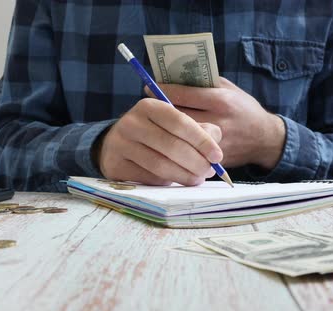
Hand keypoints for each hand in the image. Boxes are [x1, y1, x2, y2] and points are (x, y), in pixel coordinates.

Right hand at [96, 98, 222, 185]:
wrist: (116, 144)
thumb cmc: (154, 133)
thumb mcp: (173, 123)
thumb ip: (198, 129)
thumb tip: (215, 147)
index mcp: (148, 106)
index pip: (179, 122)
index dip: (201, 140)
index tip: (217, 156)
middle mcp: (131, 122)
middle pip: (171, 146)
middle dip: (195, 162)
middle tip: (209, 171)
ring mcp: (120, 145)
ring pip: (160, 165)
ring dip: (184, 175)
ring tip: (197, 179)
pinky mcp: (115, 165)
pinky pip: (148, 178)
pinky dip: (167, 182)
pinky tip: (177, 180)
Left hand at [149, 77, 285, 169]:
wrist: (264, 139)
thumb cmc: (243, 108)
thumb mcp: (229, 89)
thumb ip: (206, 82)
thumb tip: (174, 75)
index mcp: (221, 101)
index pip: (184, 94)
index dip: (163, 91)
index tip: (148, 87)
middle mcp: (218, 121)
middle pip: (178, 117)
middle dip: (160, 110)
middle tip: (146, 106)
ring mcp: (215, 142)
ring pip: (180, 136)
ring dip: (164, 130)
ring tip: (154, 122)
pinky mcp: (213, 158)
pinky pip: (189, 151)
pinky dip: (176, 145)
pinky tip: (166, 139)